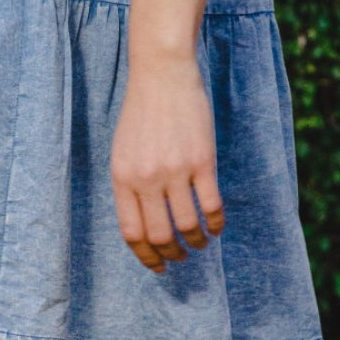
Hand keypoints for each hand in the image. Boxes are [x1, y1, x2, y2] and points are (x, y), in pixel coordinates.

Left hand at [110, 57, 224, 272]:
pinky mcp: (202, 160)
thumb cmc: (142, 111)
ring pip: (188, 226)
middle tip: (181, 257)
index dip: (146, 257)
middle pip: (161, 236)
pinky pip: (211, 206)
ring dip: (196, 242)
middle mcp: (146, 178)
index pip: (132, 233)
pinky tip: (216, 226)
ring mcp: (175, 170)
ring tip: (200, 242)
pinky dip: (215, 224)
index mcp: (122, 176)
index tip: (158, 267)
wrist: (162, 73)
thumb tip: (143, 226)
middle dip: (172, 255)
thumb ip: (129, 185)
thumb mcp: (123, 150)